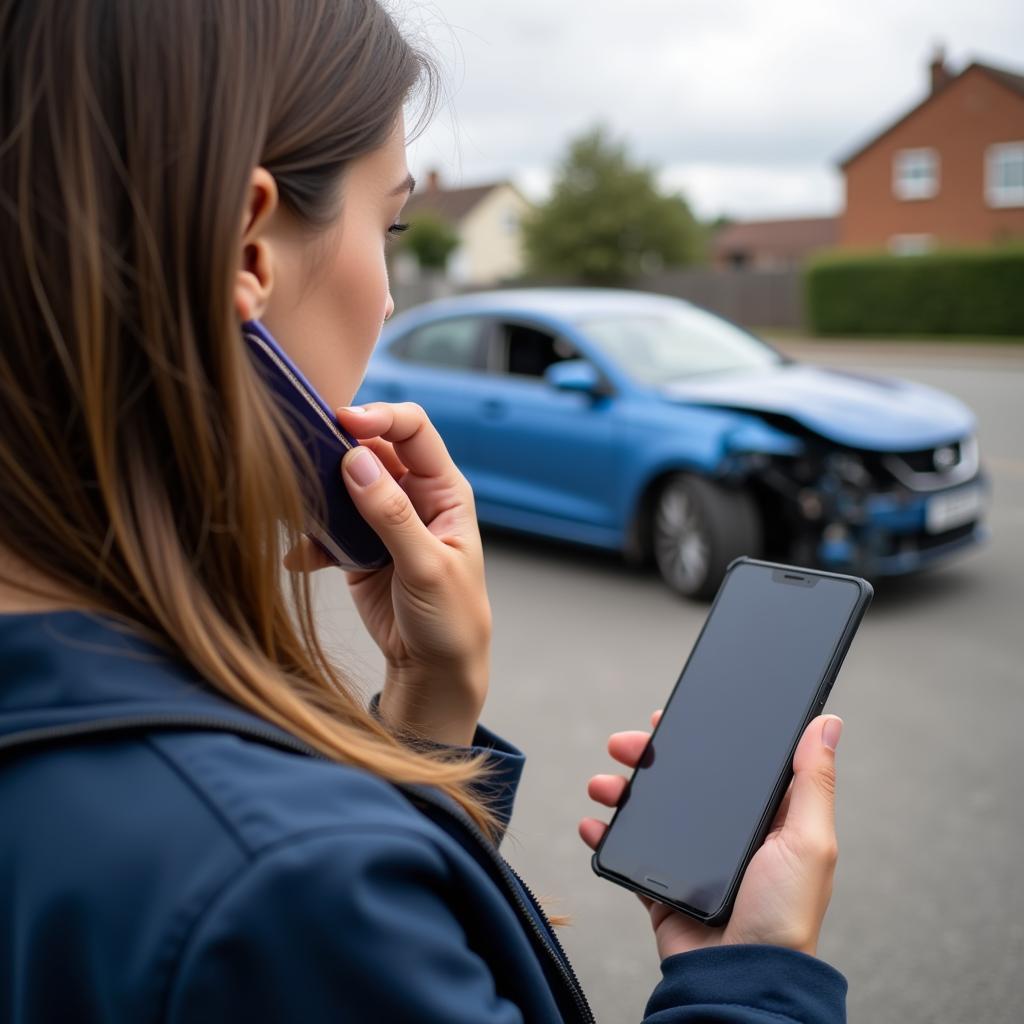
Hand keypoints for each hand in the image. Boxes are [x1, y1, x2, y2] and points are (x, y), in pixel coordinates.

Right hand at [283, 402, 490, 746]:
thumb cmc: (451, 618)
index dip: (379, 417)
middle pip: (372, 448)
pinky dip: (311, 538)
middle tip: (304, 451)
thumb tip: (356, 461)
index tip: (341, 420)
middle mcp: (414, 496)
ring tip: (295, 502)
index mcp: (444, 491)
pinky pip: (327, 526)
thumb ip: (391, 515)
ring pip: (344, 482)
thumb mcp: (426, 567)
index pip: (413, 431)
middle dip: (338, 447)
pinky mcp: (358, 546)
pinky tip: (299, 559)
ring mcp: (383, 519)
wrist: (432, 670)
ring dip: (319, 489)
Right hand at [580, 712, 841, 959]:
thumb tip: (827, 723)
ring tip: (602, 785)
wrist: (742, 980)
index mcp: (763, 817)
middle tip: (624, 745)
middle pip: (678, 780)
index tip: (671, 718)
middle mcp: (725, 833)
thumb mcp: (809, 841)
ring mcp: (690, 859)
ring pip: (647, 810)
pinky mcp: (661, 885)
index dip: (699, 737)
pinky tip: (592, 824)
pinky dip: (604, 835)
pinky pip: (626, 852)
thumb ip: (812, 782)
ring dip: (619, 791)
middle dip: (646, 758)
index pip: (728, 763)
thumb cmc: (786, 916)